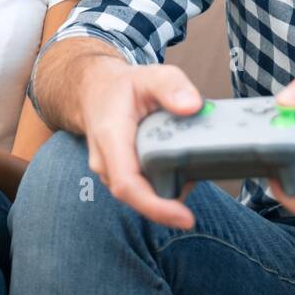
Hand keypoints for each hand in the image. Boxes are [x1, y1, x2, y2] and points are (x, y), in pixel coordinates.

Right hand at [78, 60, 205, 229]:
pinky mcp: (121, 176)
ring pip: (142, 195)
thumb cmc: (122, 88)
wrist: (95, 92)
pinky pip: (143, 189)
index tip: (185, 218)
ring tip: (191, 166)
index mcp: (111, 138)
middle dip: (171, 200)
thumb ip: (170, 86)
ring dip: (169, 191)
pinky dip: (164, 184)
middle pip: (138, 197)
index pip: (127, 184)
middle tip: (199, 177)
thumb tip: (193, 106)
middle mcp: (106, 162)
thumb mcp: (148, 76)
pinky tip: (181, 168)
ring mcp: (112, 172)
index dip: (156, 207)